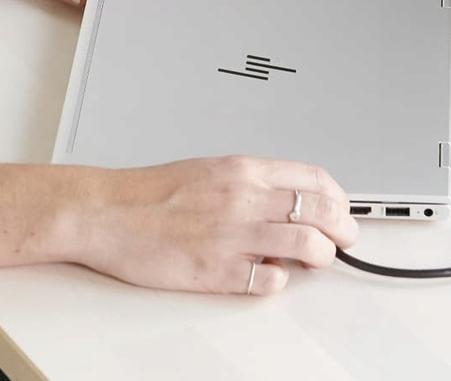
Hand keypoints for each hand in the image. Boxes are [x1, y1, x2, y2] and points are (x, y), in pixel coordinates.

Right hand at [72, 156, 358, 295]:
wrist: (105, 213)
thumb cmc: (151, 194)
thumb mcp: (211, 169)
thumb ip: (254, 183)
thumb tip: (290, 201)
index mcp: (244, 170)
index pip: (316, 179)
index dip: (340, 198)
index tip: (342, 210)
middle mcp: (244, 199)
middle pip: (322, 211)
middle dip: (344, 228)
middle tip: (343, 239)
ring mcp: (232, 236)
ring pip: (308, 246)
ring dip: (321, 256)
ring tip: (313, 260)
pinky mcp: (216, 270)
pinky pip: (270, 282)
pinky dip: (278, 282)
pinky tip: (269, 276)